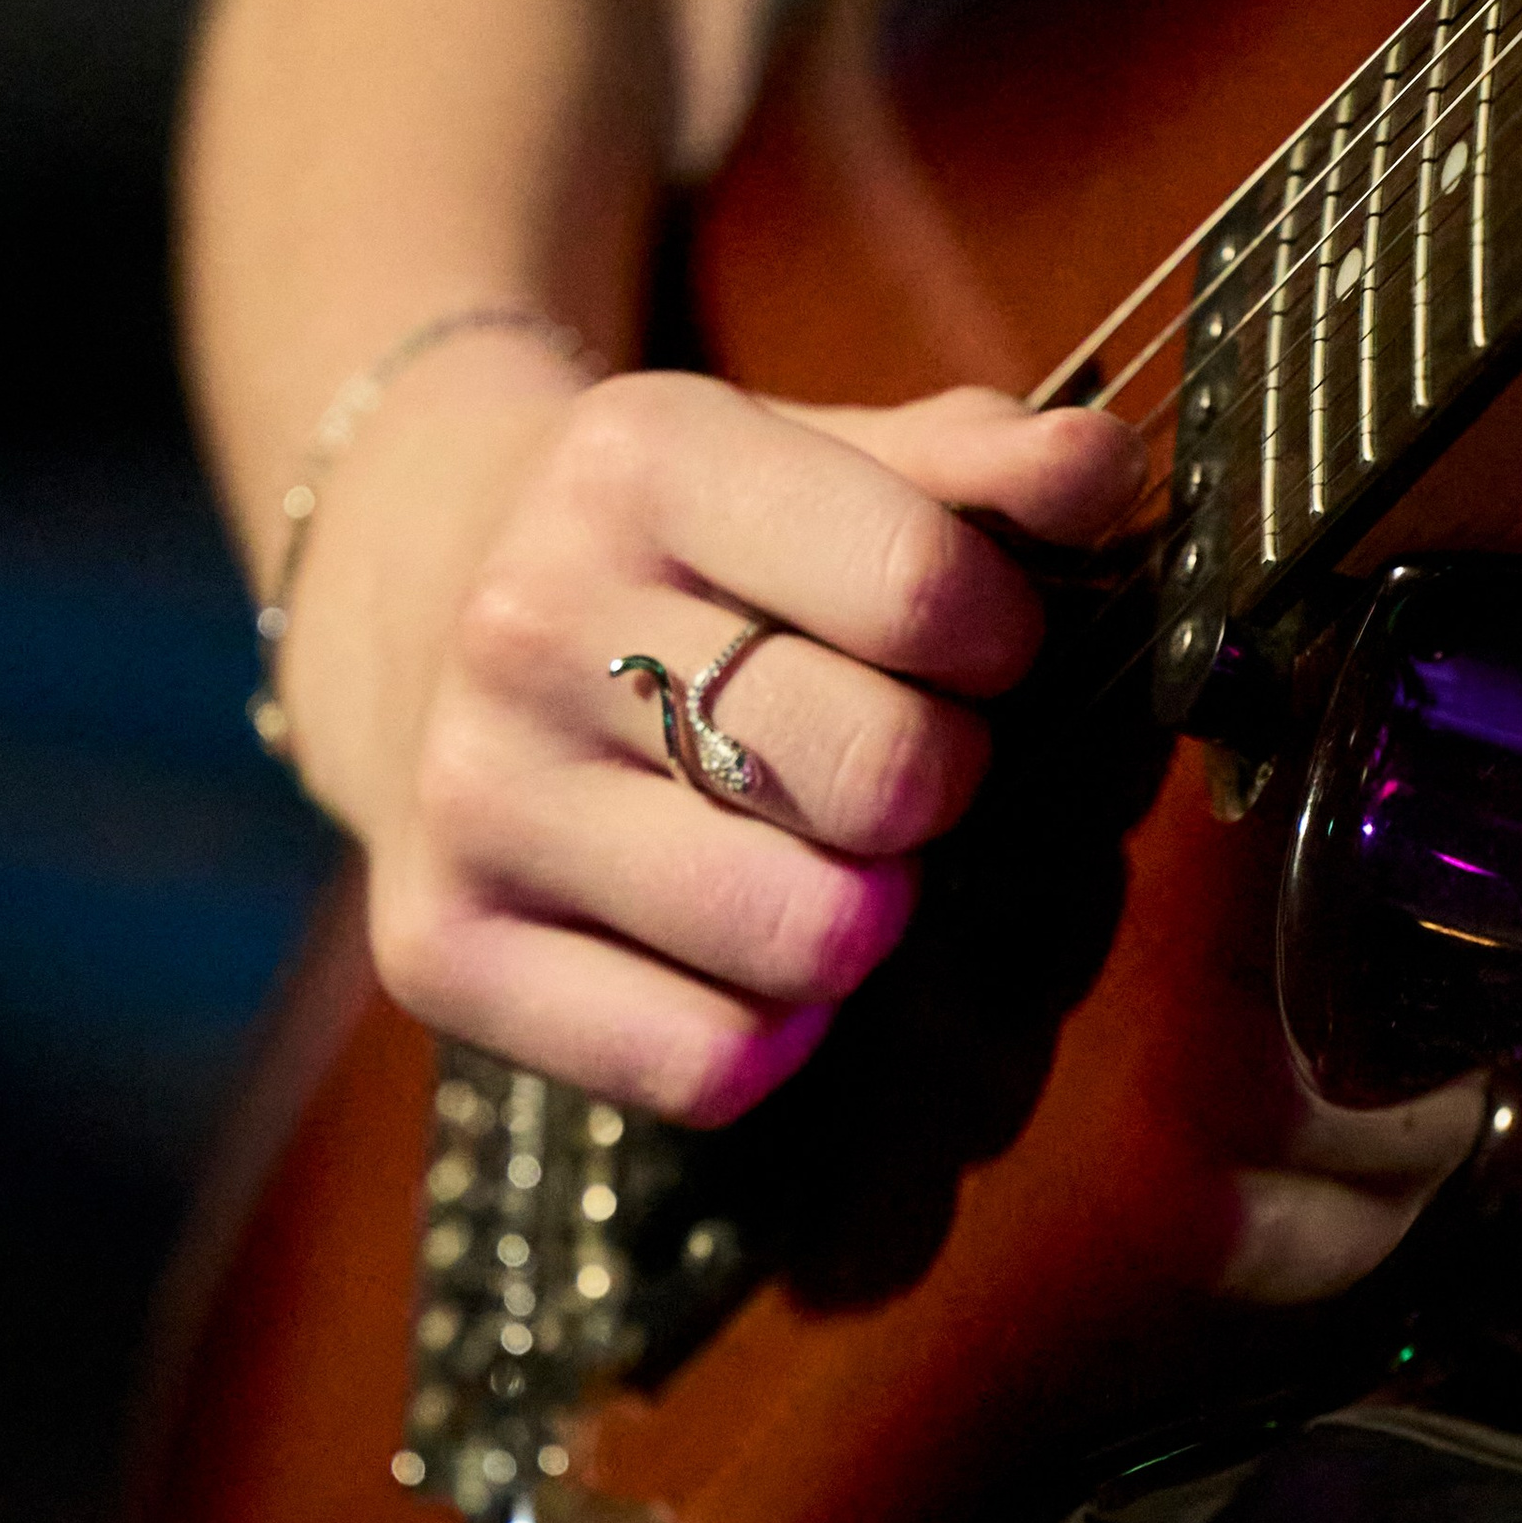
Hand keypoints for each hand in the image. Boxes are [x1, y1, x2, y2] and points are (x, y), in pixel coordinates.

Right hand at [283, 365, 1144, 1124]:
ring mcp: (471, 794)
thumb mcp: (806, 457)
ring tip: (818, 855)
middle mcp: (528, 622)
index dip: (1005, 641)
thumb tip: (1107, 473)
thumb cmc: (675, 545)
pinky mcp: (437, 946)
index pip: (927, 590)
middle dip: (940, 784)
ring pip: (811, 938)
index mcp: (640, 462)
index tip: (975, 649)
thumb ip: (972, 466)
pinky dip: (771, 1035)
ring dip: (866, 916)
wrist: (414, 598)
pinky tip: (744, 957)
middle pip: (884, 777)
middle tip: (894, 765)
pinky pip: (706, 1064)